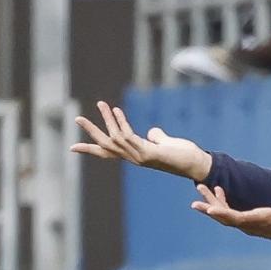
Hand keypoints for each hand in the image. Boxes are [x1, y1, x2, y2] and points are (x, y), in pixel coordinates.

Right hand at [71, 101, 212, 180]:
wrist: (198, 165)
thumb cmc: (184, 155)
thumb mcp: (166, 143)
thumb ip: (157, 138)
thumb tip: (152, 132)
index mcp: (136, 155)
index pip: (109, 153)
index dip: (91, 149)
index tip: (72, 148)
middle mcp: (135, 158)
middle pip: (106, 145)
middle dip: (91, 132)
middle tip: (77, 119)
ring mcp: (141, 157)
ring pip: (116, 138)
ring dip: (107, 120)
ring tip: (100, 104)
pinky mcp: (150, 154)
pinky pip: (130, 136)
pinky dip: (122, 122)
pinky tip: (117, 110)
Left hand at [191, 185, 270, 247]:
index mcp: (266, 221)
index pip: (241, 220)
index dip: (225, 215)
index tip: (210, 211)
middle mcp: (256, 225)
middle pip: (228, 219)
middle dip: (211, 209)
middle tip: (195, 202)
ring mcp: (253, 225)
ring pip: (228, 216)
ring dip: (213, 204)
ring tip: (200, 188)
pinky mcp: (253, 222)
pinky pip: (233, 214)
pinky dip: (224, 203)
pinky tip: (219, 191)